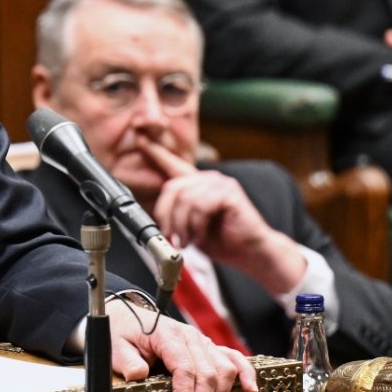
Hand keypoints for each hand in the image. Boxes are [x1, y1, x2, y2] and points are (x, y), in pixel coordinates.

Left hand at [106, 297, 257, 391]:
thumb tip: (138, 375)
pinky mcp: (208, 347)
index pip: (185, 368)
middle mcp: (190, 336)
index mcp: (167, 335)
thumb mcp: (115, 346)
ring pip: (224, 369)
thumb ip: (127, 360)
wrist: (126, 317)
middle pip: (208, 373)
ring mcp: (202, 341)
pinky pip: (233, 357)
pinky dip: (245, 373)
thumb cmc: (122, 333)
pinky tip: (250, 390)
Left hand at [144, 144, 305, 295]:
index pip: (174, 165)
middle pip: (173, 188)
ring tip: (188, 241)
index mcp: (198, 185)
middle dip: (166, 215)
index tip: (140, 139)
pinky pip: (200, 206)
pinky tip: (201, 236)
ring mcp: (220, 184)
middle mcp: (208, 179)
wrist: (252, 252)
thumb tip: (158, 220)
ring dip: (182, 226)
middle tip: (172, 237)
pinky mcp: (229, 193)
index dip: (156, 152)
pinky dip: (196, 225)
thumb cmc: (224, 240)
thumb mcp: (191, 227)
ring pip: (185, 199)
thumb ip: (177, 216)